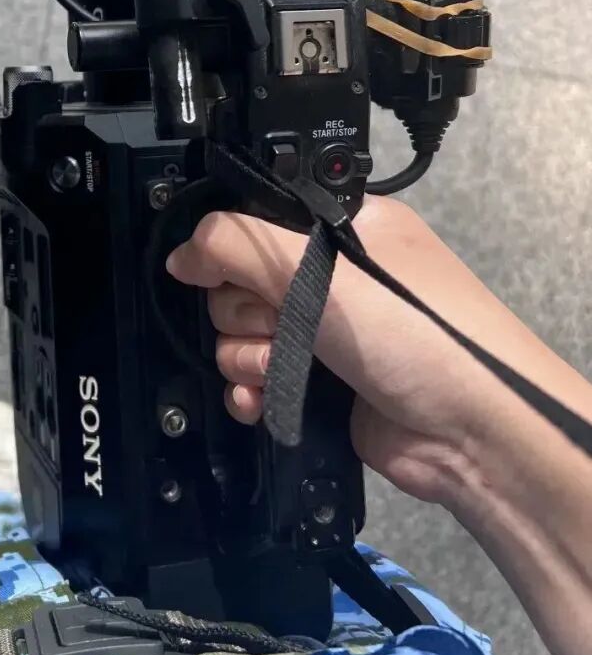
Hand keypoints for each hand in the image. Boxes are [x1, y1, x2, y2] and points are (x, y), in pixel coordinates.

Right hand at [166, 197, 565, 507]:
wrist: (474, 434)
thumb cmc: (416, 333)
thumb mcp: (321, 268)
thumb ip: (237, 245)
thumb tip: (181, 253)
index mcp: (343, 227)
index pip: (256, 220)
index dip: (231, 246)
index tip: (223, 269)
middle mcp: (333, 277)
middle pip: (237, 281)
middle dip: (244, 310)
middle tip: (279, 323)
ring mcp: (326, 334)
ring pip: (240, 335)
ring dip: (247, 356)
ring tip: (283, 368)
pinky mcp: (319, 387)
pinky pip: (256, 381)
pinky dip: (251, 391)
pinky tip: (262, 399)